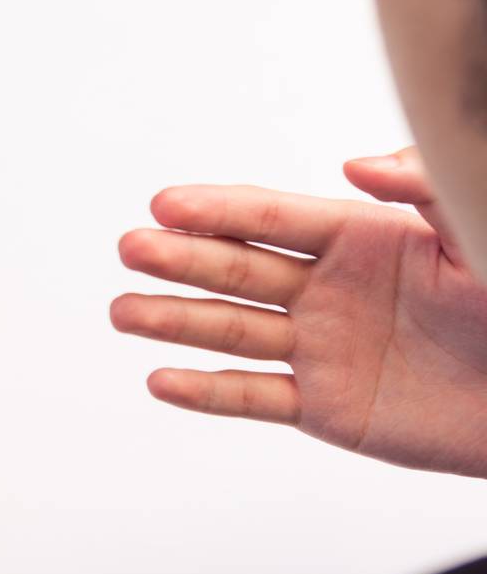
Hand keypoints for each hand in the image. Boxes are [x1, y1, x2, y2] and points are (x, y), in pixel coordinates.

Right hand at [112, 147, 486, 477]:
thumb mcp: (480, 233)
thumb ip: (425, 190)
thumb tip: (353, 164)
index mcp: (361, 238)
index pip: (273, 217)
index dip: (218, 210)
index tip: (165, 202)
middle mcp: (327, 289)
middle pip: (238, 270)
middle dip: (181, 259)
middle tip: (131, 248)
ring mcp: (322, 348)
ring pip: (232, 331)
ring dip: (173, 320)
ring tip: (122, 311)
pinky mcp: (328, 408)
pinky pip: (255, 399)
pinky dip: (205, 393)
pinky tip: (160, 380)